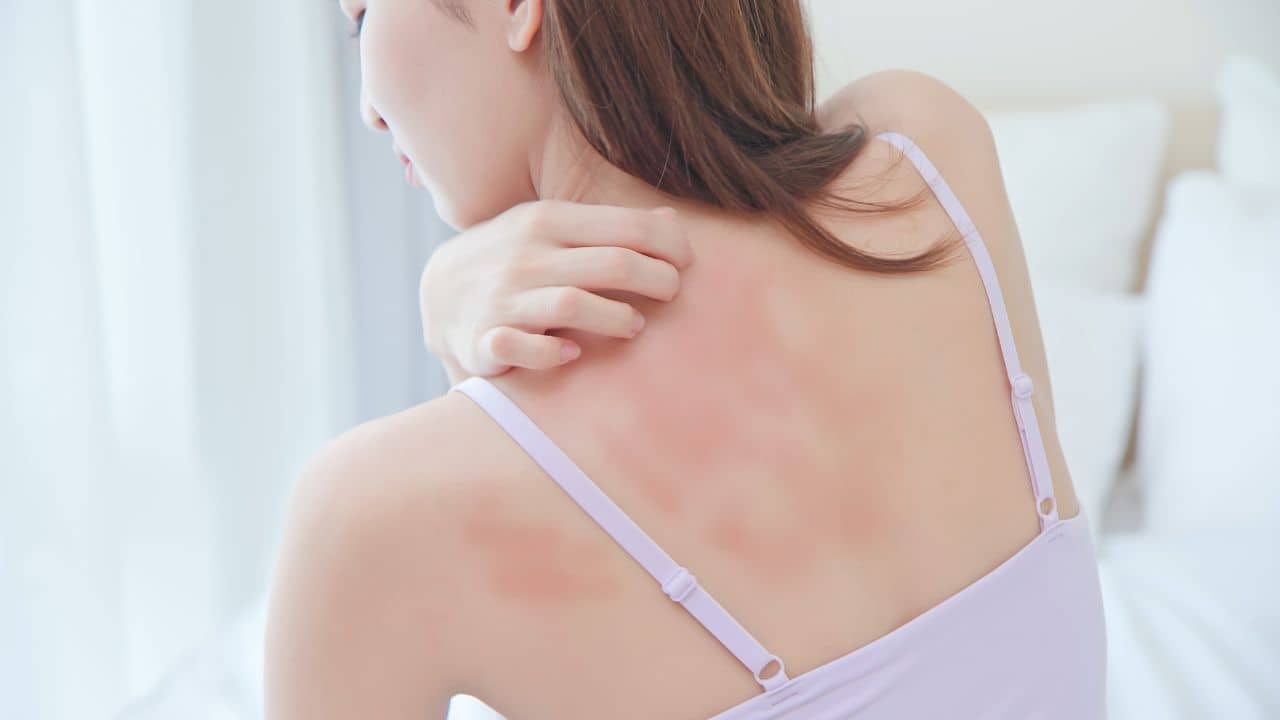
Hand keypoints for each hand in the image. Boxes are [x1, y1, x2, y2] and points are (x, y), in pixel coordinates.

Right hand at [420, 200, 693, 383]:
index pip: (629, 228)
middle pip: (615, 265)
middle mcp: (527, 255)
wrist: (437, 291)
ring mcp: (504, 297)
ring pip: (575, 304)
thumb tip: (672, 221)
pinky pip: (521, 348)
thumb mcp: (551, 228)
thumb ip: (607, 227)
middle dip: (657, 281)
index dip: (670, 246)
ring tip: (634, 326)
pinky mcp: (485, 339)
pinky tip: (572, 353)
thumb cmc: (514, 259)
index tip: (686, 263)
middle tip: (672, 294)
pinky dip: (551, 352)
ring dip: (615, 319)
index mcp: (549, 220)